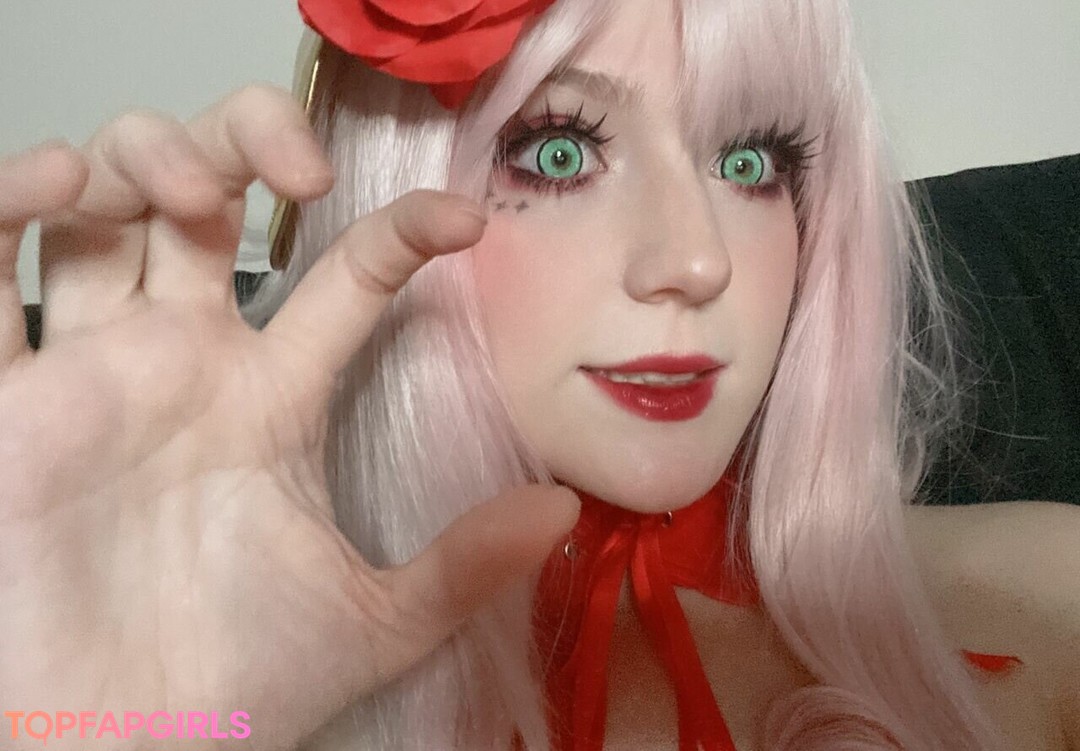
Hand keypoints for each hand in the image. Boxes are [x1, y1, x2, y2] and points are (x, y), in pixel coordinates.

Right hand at [0, 85, 576, 750]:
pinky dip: (12, 198)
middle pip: (212, 198)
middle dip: (246, 142)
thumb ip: (460, 566)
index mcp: (270, 397)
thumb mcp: (365, 621)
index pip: (346, 278)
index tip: (466, 222)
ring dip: (144, 155)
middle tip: (293, 172)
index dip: (404, 232)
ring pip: (108, 203)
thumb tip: (564, 510)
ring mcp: (90, 364)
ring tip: (183, 191)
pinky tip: (59, 188)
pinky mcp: (1, 389)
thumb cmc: (224, 689)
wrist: (98, 749)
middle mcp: (183, 361)